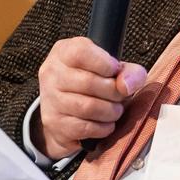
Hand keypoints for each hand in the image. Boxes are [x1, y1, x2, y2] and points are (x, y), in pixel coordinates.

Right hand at [34, 37, 146, 158]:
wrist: (68, 109)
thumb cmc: (95, 82)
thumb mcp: (114, 69)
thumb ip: (129, 72)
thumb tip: (126, 86)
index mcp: (65, 51)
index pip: (82, 53)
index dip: (105, 64)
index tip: (115, 71)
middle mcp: (52, 73)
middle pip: (88, 82)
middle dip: (114, 92)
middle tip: (120, 96)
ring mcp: (50, 99)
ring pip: (87, 107)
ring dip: (110, 112)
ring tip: (115, 110)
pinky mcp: (53, 123)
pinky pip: (84, 128)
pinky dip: (102, 128)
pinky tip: (105, 123)